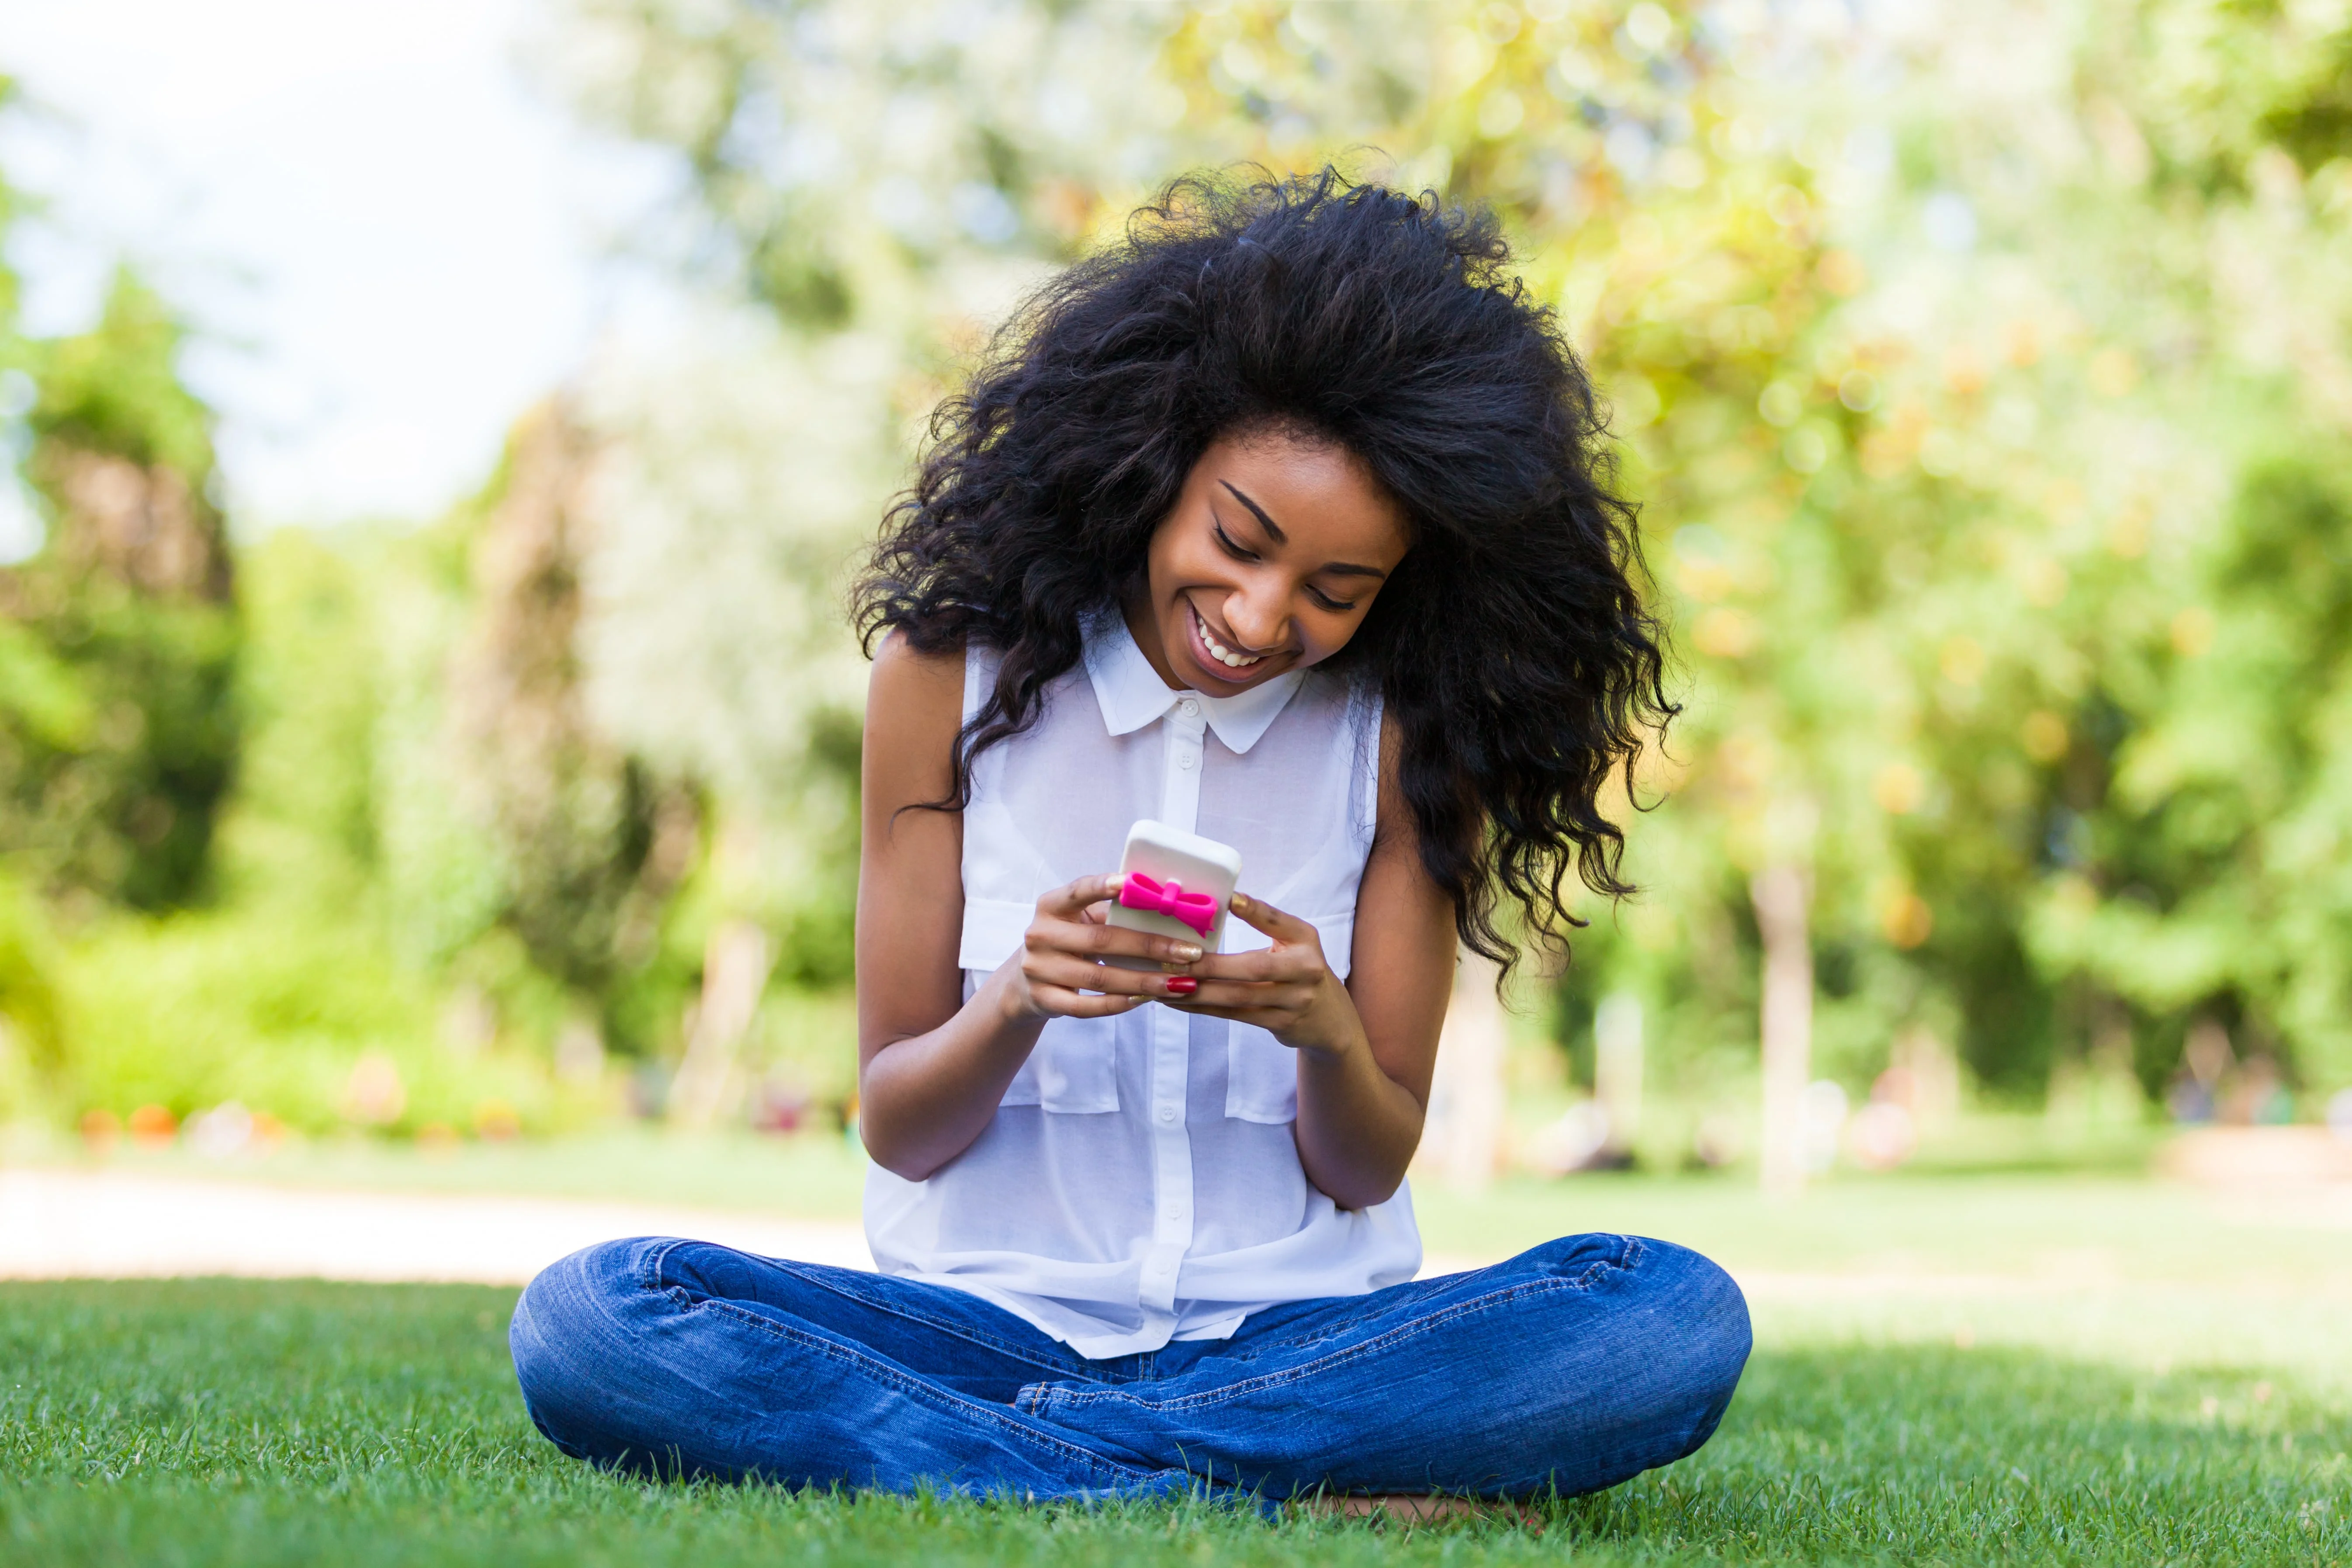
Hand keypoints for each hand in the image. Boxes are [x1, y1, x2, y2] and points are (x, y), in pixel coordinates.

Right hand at [996, 874, 1205, 1021]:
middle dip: (1151, 946)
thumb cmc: (1067, 941)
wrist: (1024, 982)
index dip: (1102, 886)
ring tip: (1180, 983)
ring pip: (1099, 977)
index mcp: (1050, 906)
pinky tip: (1146, 1000)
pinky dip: (1119, 1004)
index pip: (1077, 891)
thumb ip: (1110, 911)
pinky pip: (1087, 1007)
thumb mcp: (1078, 920)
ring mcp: (1039, 969)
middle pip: (1101, 940)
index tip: (1129, 881)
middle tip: (1190, 952)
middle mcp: (1040, 934)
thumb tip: (1167, 903)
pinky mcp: (1044, 999)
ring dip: (1144, 981)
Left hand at [1165, 892, 1360, 1055]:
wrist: (1329, 1019)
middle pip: (1253, 967)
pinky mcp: (1281, 1023)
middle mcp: (1305, 969)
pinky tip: (1178, 1000)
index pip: (1279, 922)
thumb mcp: (1295, 942)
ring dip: (1198, 991)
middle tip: (1172, 959)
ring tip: (1164, 983)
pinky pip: (1234, 1015)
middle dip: (1209, 966)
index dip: (1255, 911)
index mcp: (1305, 939)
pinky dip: (1203, 1008)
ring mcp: (1294, 1000)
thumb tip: (1224, 900)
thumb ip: (1266, 923)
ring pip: (1238, 997)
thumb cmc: (1299, 970)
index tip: (1230, 900)